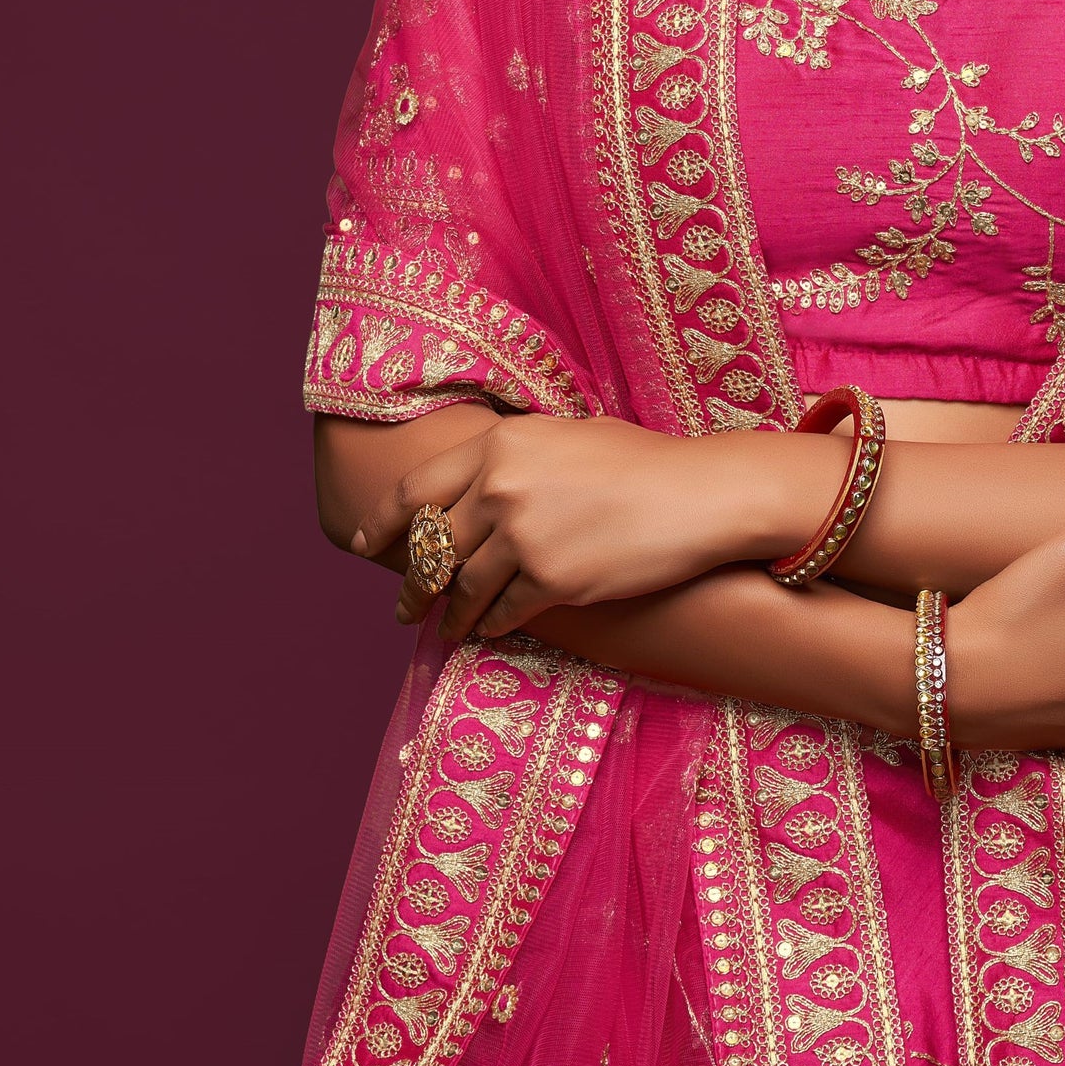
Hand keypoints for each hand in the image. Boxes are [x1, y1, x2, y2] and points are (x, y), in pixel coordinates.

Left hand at [350, 414, 805, 640]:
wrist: (699, 495)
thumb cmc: (643, 462)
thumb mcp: (566, 436)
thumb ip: (514, 458)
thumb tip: (478, 486)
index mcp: (500, 443)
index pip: (416, 489)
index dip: (383, 522)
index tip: (364, 544)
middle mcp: (500, 486)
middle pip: (432, 546)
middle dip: (412, 581)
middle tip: (401, 604)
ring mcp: (522, 536)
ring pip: (461, 587)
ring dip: (449, 613)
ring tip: (445, 628)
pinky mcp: (549, 581)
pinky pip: (500, 613)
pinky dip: (490, 625)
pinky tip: (490, 629)